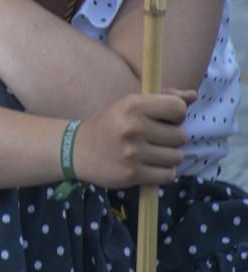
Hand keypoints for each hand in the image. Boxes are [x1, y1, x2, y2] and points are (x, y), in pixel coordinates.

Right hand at [72, 89, 195, 188]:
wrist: (78, 150)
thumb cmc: (110, 124)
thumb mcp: (131, 104)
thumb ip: (163, 98)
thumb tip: (193, 96)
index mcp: (133, 105)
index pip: (178, 108)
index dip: (177, 115)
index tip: (166, 119)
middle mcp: (133, 127)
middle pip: (180, 136)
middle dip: (172, 138)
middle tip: (155, 139)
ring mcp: (133, 152)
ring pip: (177, 157)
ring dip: (168, 157)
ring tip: (152, 153)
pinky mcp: (133, 174)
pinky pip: (168, 175)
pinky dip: (163, 172)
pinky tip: (150, 166)